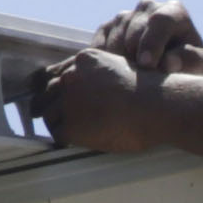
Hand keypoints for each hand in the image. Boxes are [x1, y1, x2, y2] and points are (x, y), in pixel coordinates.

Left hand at [28, 51, 168, 154]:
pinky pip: (57, 134)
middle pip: (48, 92)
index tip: (51, 95)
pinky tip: (72, 141)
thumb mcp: (122, 68)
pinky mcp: (71, 126)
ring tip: (66, 130)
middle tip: (46, 114)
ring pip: (49, 114)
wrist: (157, 106)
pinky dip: (63, 139)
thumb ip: (101, 74)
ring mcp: (69, 101)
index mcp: (84, 61)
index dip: (54, 87)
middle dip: (48, 104)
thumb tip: (94, 87)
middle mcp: (71, 77)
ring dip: (56, 122)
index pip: (58, 73)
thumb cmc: (149, 91)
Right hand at [95, 0, 202, 72]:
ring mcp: (124, 16)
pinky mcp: (106, 29)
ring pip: (114, 39)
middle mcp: (147, 7)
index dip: (152, 42)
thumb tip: (168, 62)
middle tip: (140, 81)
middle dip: (136, 56)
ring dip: (121, 62)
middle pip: (133, 30)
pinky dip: (104, 63)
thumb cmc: (188, 66)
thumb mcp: (198, 66)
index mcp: (173, 11)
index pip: (160, 20)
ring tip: (133, 81)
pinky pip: (99, 46)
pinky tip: (118, 75)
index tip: (147, 65)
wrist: (169, 69)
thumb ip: (189, 61)